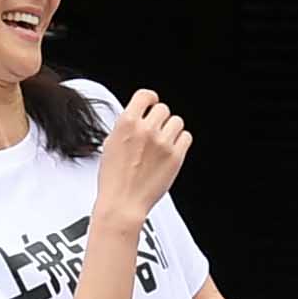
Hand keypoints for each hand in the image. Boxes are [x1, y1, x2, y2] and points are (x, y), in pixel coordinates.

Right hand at [92, 90, 192, 224]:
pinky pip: (186, 137)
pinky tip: (171, 149)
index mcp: (127, 124)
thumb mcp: (110, 144)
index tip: (151, 103)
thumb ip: (125, 127)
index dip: (150, 99)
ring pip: (177, 121)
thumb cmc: (113, 179)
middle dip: (159, 118)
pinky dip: (180, 141)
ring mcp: (163, 143)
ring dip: (171, 129)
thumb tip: (137, 117)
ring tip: (163, 142)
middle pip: (163, 109)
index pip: (145, 95)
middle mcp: (146, 130)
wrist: (122, 203)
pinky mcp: (176, 156)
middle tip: (154, 131)